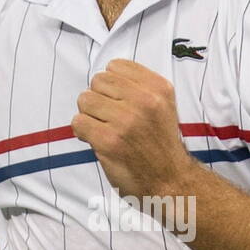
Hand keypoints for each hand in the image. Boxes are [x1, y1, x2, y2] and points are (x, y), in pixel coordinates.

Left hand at [72, 59, 196, 202]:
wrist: (171, 182)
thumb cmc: (161, 145)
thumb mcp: (163, 107)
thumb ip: (139, 88)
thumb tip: (102, 79)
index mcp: (159, 88)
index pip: (116, 66)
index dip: (111, 86)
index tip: (119, 102)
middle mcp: (145, 101)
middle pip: (98, 81)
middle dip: (99, 99)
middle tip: (110, 119)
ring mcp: (126, 121)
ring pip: (85, 100)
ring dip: (89, 116)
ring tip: (105, 129)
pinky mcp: (109, 140)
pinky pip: (78, 122)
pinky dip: (82, 132)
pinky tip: (97, 140)